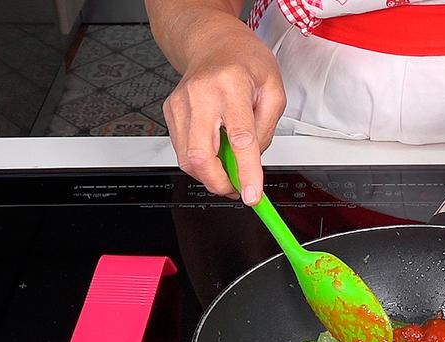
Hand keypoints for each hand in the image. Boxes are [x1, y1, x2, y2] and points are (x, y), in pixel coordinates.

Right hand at [163, 19, 284, 203]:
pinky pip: (182, 150)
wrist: (213, 44)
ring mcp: (180, 104)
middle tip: (237, 188)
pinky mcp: (170, 112)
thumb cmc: (244, 62)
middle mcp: (201, 94)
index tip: (252, 194)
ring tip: (229, 168)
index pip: (240, 138)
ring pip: (188, 159)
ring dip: (210, 175)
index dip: (246, 172)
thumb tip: (252, 164)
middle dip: (219, 183)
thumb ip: (267, 129)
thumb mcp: (274, 90)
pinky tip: (215, 151)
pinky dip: (200, 161)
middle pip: (201, 155)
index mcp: (232, 85)